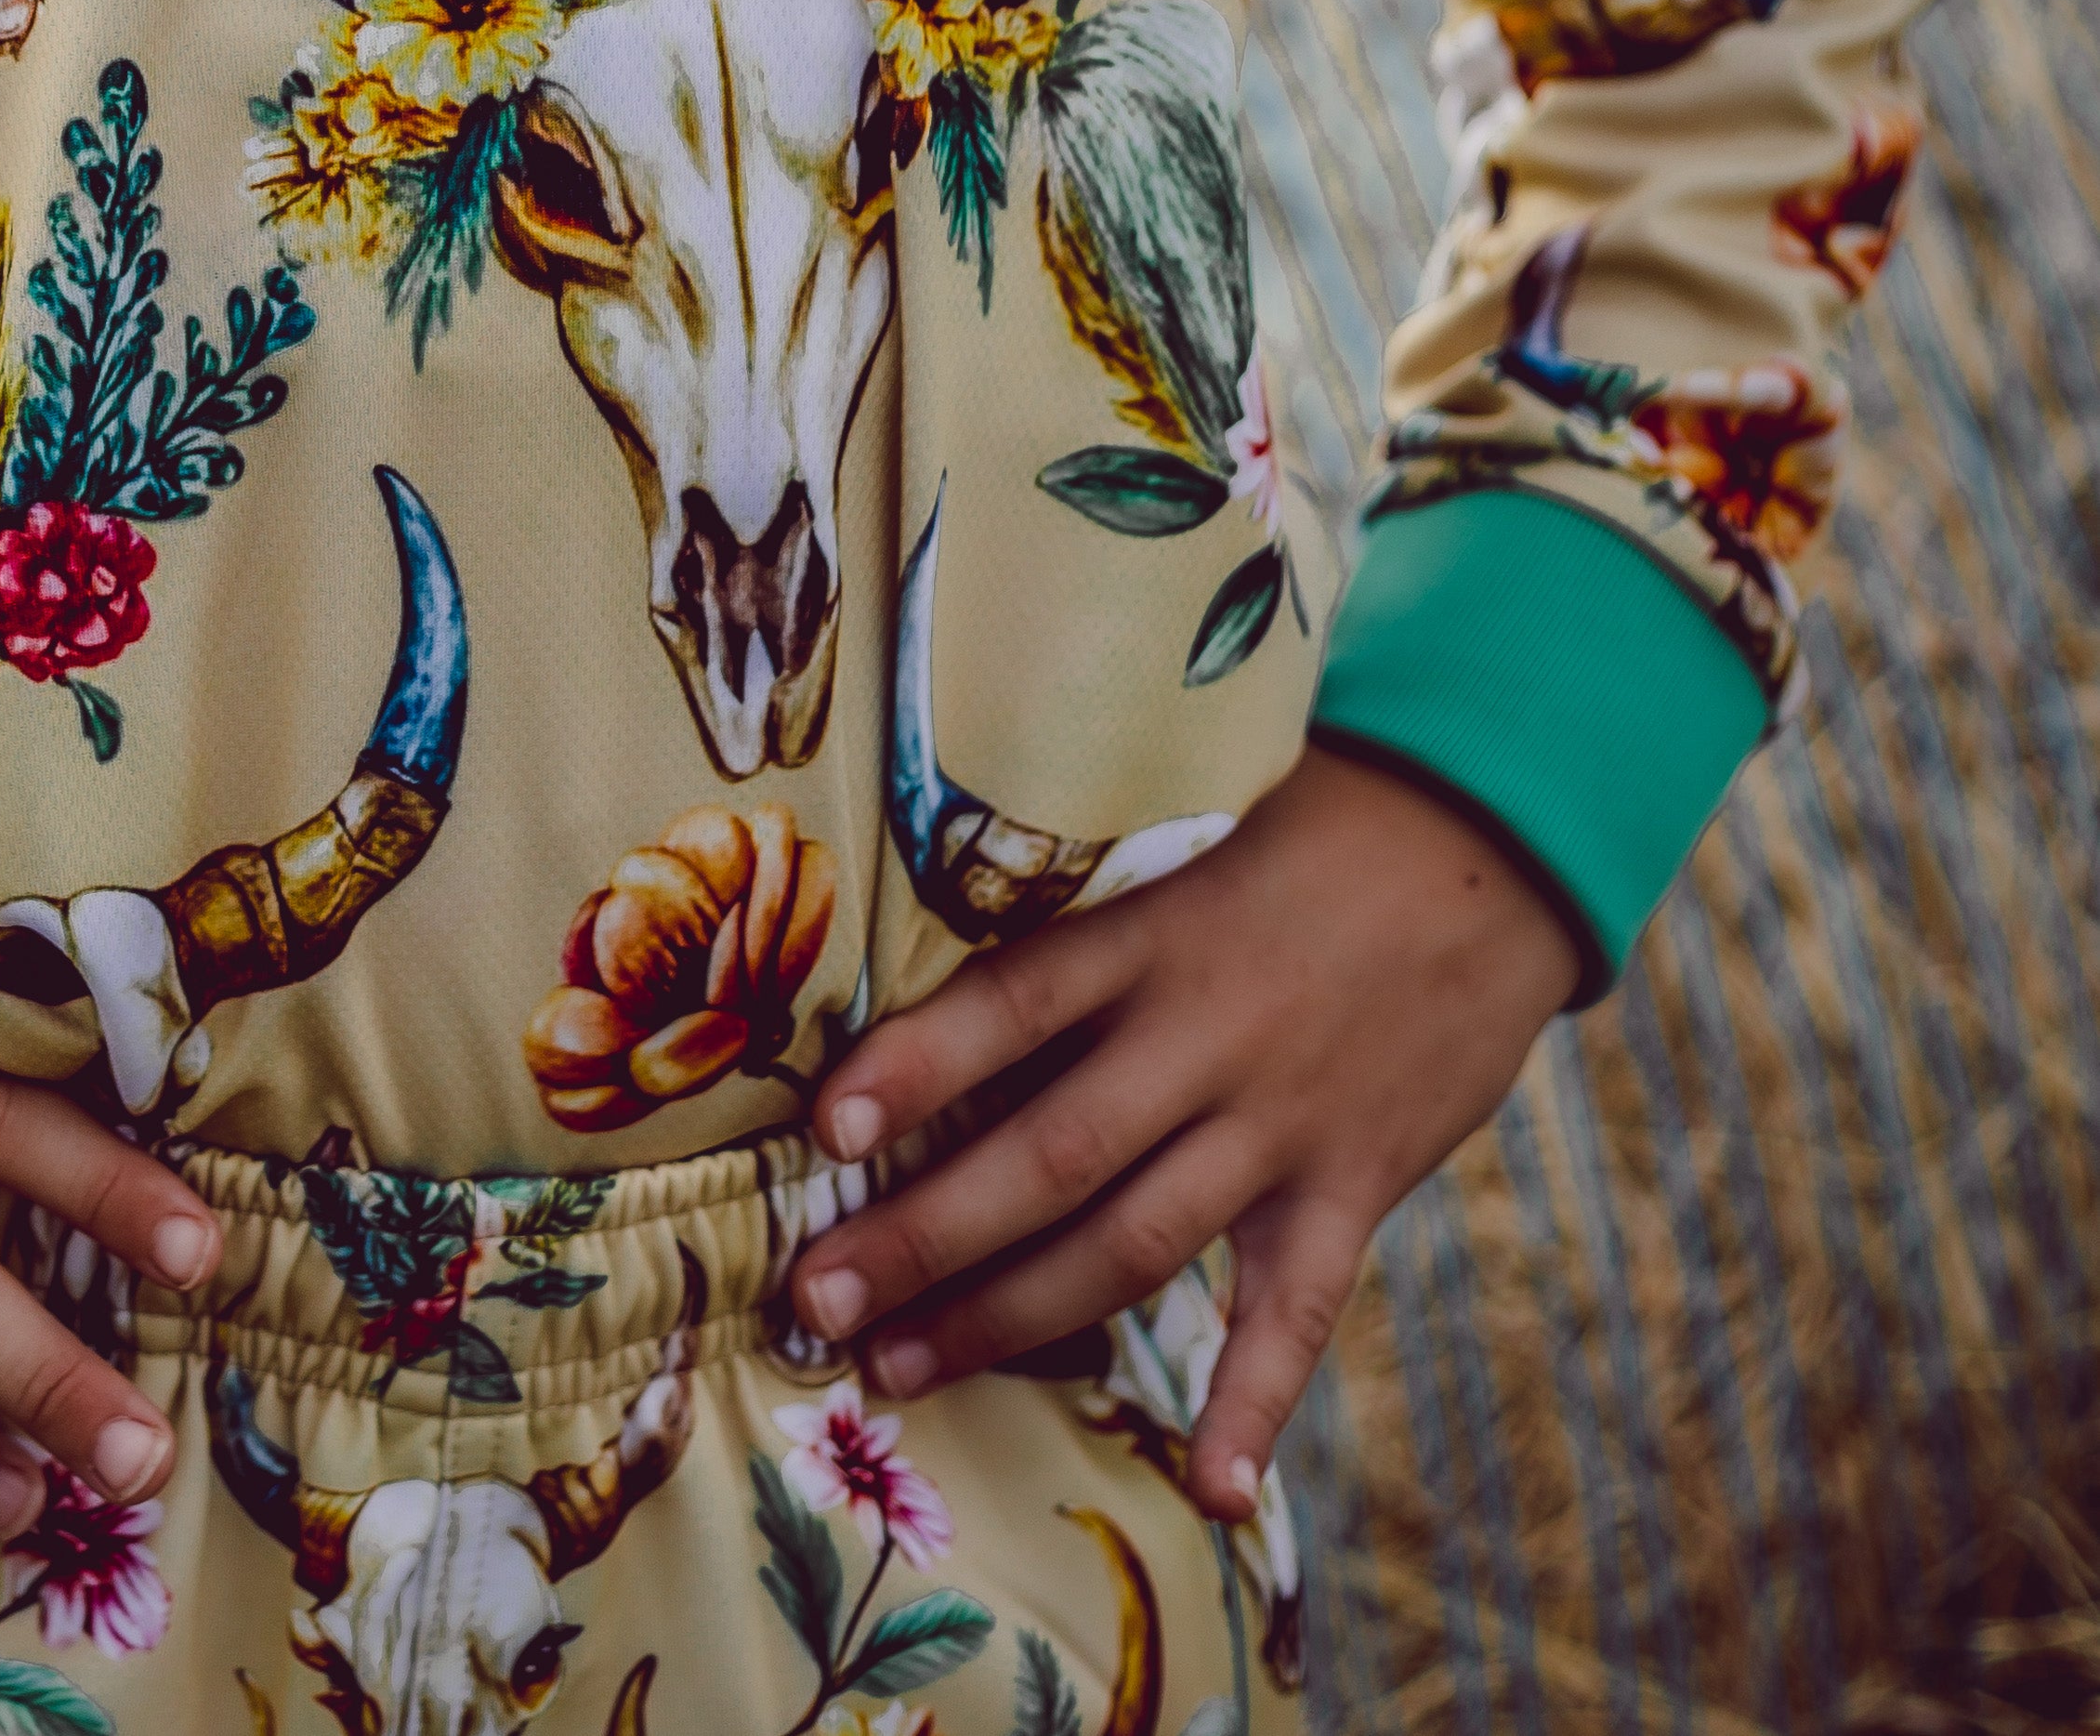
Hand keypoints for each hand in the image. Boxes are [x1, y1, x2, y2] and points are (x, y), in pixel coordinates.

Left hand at [787, 745, 1583, 1520]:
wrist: (1491, 846)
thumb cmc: (1311, 815)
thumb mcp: (1187, 818)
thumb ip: (1086, 890)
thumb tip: (936, 923)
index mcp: (1155, 934)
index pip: (1014, 1004)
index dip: (918, 1066)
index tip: (825, 1131)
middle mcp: (1208, 1037)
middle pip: (1051, 1155)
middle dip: (925, 1236)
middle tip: (816, 1302)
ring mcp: (1283, 1124)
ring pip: (1134, 1242)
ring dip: (1014, 1316)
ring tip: (904, 1368)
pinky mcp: (1354, 1184)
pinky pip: (1301, 1311)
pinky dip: (1257, 1403)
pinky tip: (1213, 1492)